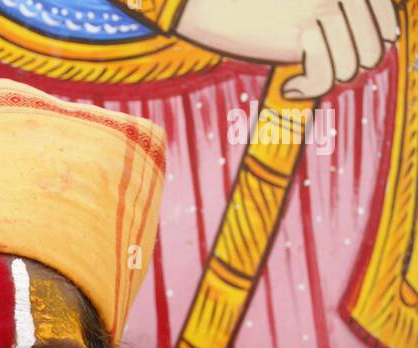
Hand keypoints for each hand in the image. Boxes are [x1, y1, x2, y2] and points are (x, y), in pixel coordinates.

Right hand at [175, 0, 398, 97]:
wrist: (210, 1)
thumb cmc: (253, 2)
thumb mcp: (301, 2)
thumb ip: (333, 9)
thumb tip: (375, 43)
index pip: (387, 19)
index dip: (374, 44)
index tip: (348, 57)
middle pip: (374, 47)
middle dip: (350, 69)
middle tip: (320, 72)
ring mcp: (324, 4)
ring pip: (353, 65)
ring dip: (328, 80)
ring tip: (302, 78)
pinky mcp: (302, 29)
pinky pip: (325, 75)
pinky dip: (309, 90)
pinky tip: (291, 87)